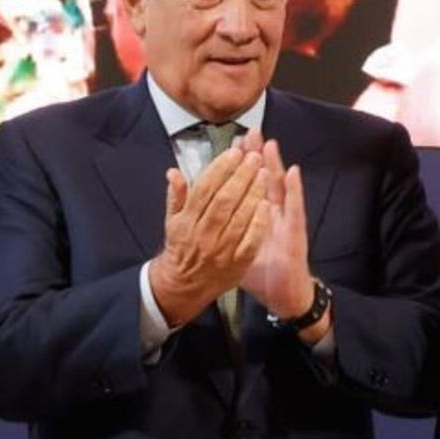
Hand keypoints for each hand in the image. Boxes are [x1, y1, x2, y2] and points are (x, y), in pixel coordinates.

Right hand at [149, 146, 270, 326]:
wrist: (184, 286)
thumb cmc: (181, 247)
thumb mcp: (172, 221)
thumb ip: (176, 196)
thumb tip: (174, 171)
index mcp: (186, 221)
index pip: (205, 188)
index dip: (221, 168)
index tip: (234, 152)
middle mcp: (202, 234)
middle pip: (224, 199)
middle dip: (241, 175)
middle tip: (253, 157)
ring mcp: (221, 250)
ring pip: (239, 217)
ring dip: (253, 193)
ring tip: (263, 173)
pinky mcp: (237, 264)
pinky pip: (250, 240)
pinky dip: (259, 222)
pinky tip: (267, 204)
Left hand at [238, 131, 313, 321]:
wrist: (284, 296)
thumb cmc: (260, 274)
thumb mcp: (233, 250)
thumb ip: (219, 231)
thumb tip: (199, 216)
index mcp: (254, 218)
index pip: (244, 187)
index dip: (237, 168)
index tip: (229, 146)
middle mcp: (271, 215)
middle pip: (261, 180)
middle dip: (254, 157)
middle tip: (248, 133)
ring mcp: (285, 222)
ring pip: (279, 188)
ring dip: (274, 165)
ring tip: (268, 143)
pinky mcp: (296, 233)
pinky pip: (295, 210)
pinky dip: (294, 190)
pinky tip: (293, 172)